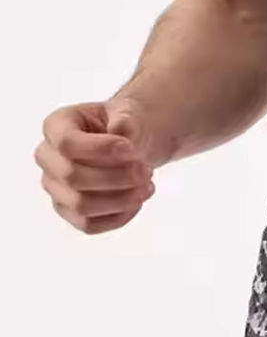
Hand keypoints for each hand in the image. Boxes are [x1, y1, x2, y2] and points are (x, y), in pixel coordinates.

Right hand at [35, 98, 162, 233]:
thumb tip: (120, 131)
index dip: (100, 149)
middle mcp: (48, 158)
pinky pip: (88, 224)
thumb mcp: (129, 112)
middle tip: (146, 170)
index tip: (132, 148)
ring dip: (120, 199)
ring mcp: (56, 187)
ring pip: (80, 205)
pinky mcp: (68, 211)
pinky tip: (138, 200)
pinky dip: (118, 216)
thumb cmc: (124, 124)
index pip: (67, 143)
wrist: (131, 142)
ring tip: (147, 186)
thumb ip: (125, 120)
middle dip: (117, 176)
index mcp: (57, 125)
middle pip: (73, 177)